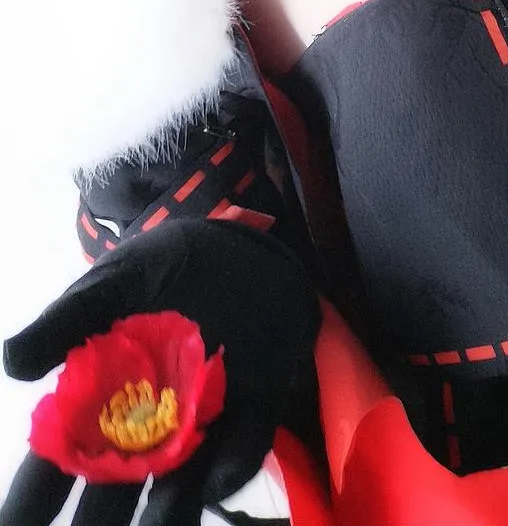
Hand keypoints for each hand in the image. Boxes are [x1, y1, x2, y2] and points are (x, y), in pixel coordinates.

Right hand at [1, 219, 321, 525]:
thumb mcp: (117, 279)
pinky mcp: (252, 406)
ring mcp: (200, 422)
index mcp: (100, 403)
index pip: (60, 463)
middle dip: (101, 524)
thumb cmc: (164, 264)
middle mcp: (145, 427)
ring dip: (169, 513)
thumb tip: (12, 362)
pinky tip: (217, 477)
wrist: (238, 240)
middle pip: (115, 495)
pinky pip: (241, 448)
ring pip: (178, 489)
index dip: (34, 500)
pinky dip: (230, 466)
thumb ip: (69, 318)